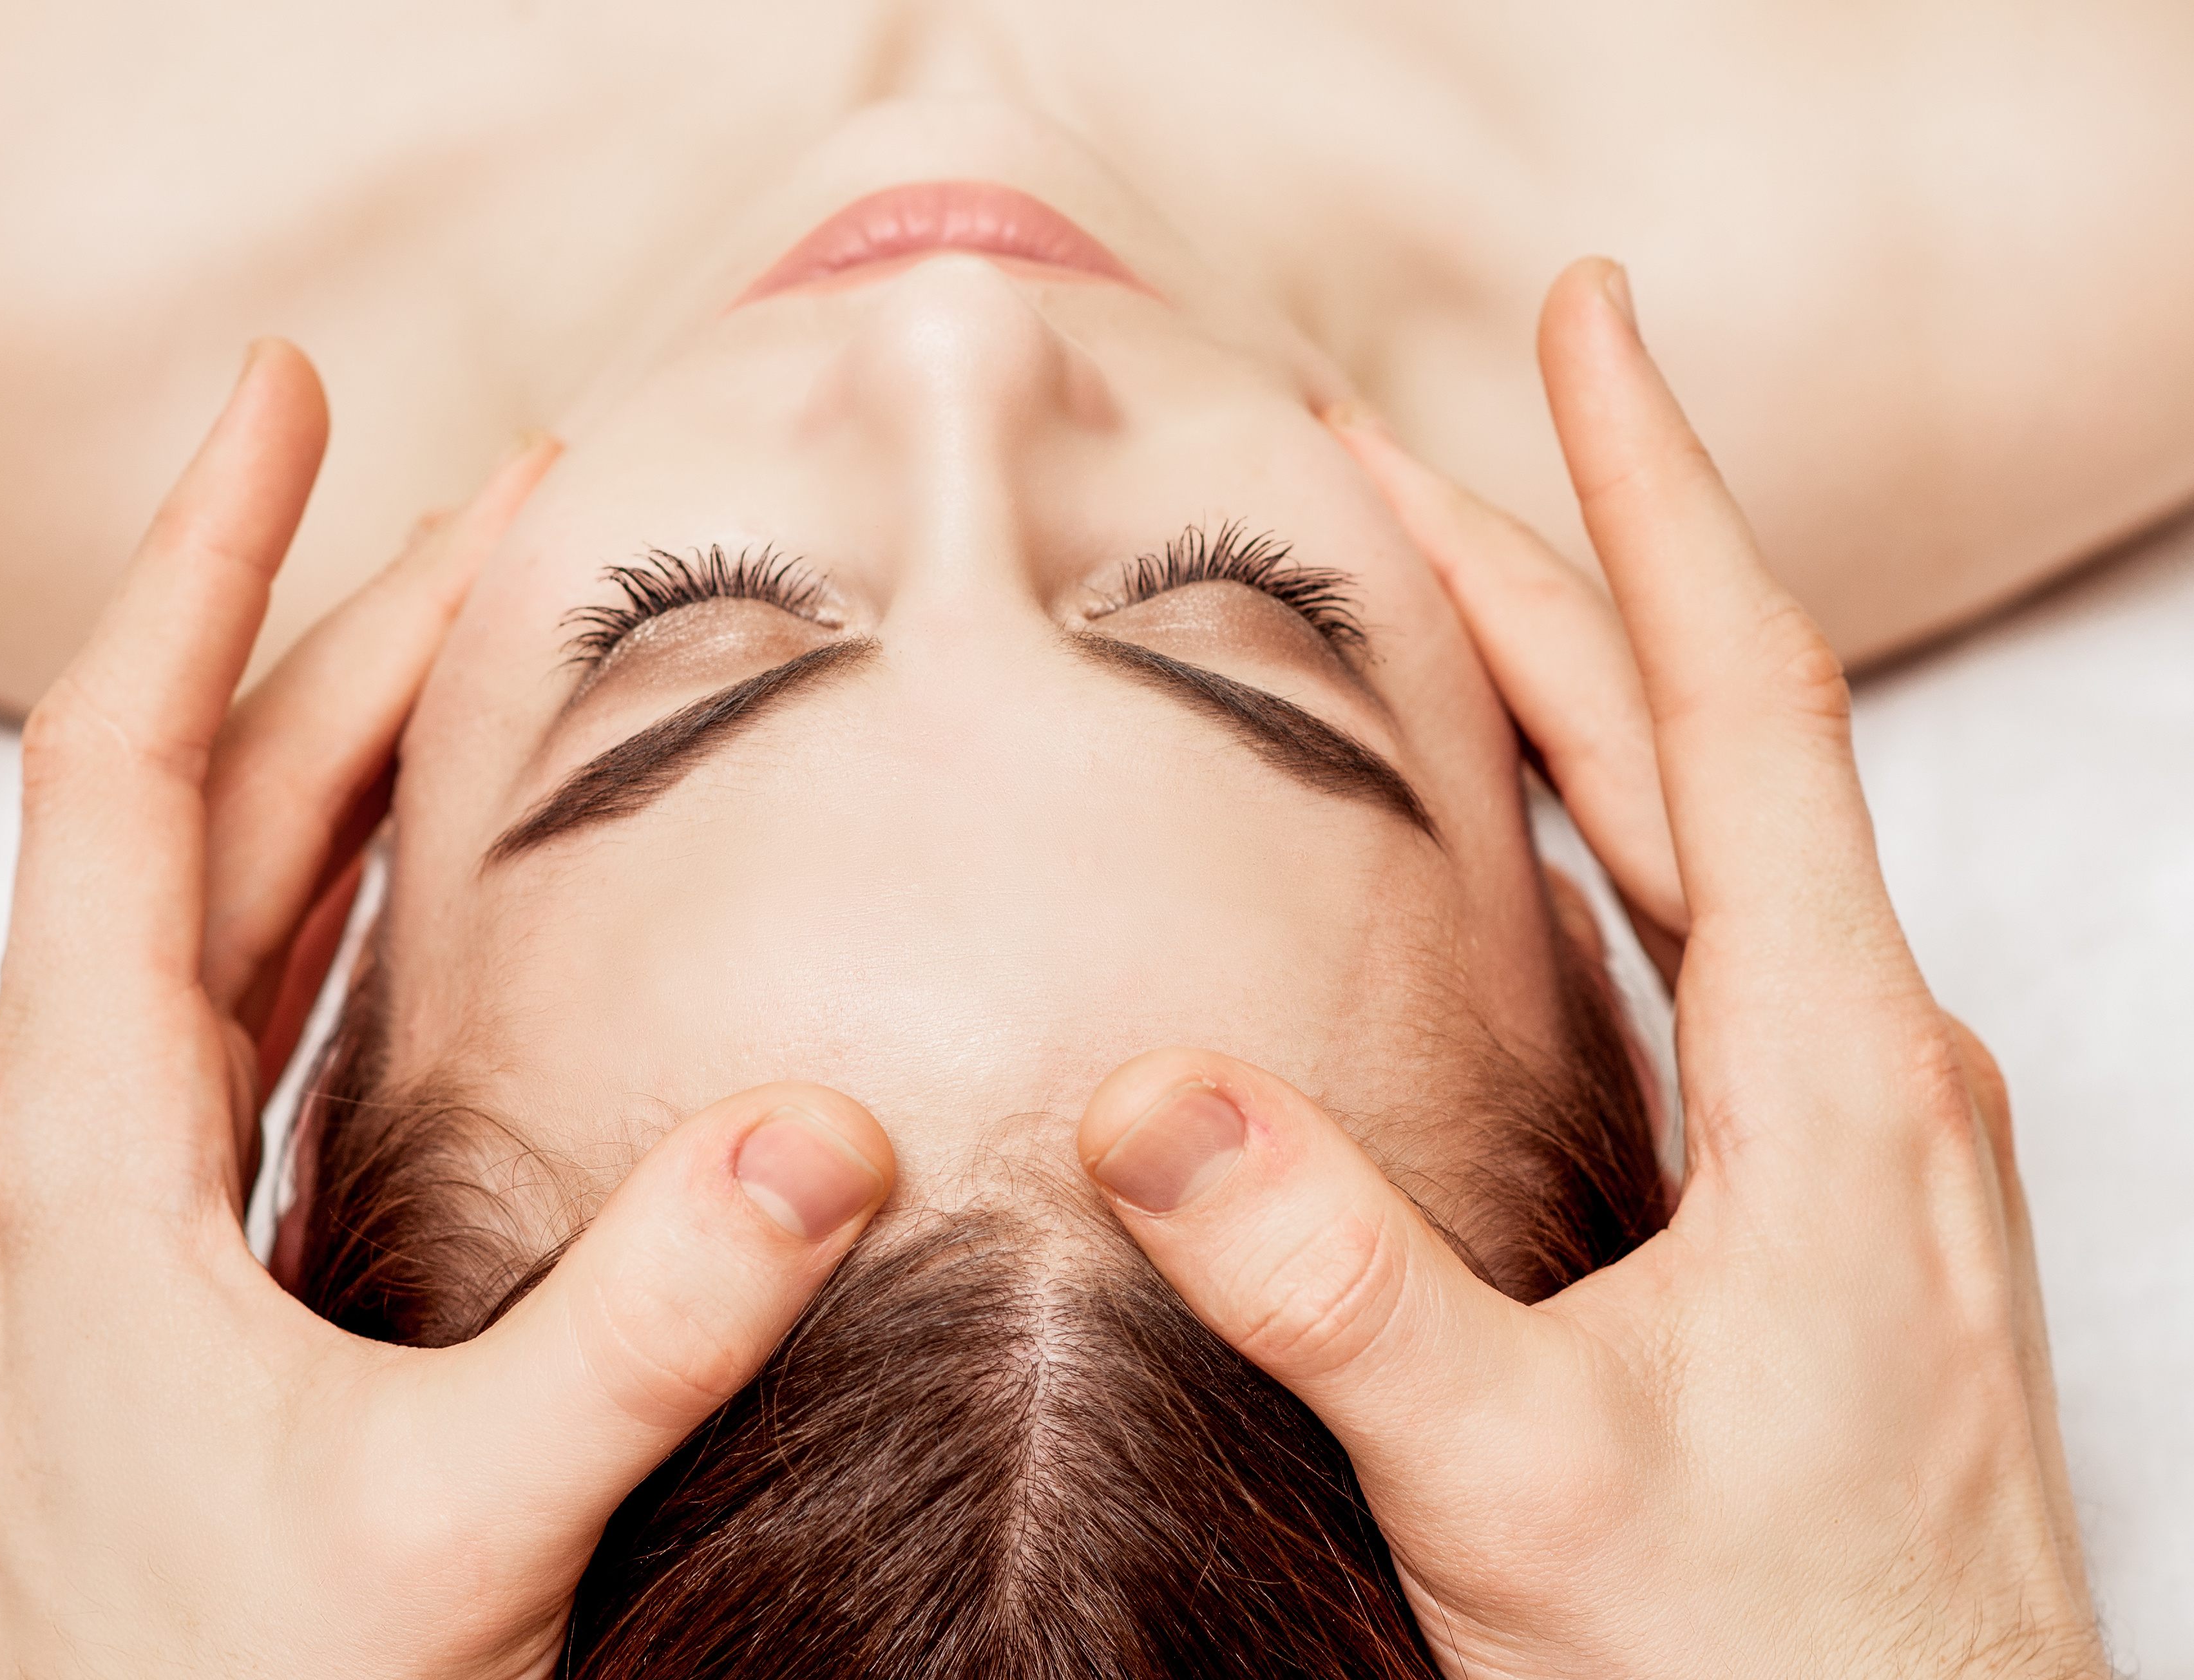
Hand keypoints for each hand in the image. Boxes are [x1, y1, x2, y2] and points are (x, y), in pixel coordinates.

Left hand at [0, 343, 894, 1678]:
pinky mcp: (202, 1263)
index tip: (288, 396)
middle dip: (345, 626)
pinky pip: (270, 1008)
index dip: (208, 561)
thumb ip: (640, 1328)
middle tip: (507, 498)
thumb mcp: (449, 1530)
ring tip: (487, 634)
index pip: (122, 765)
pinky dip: (360, 894)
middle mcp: (90, 1135)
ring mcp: (137, 1197)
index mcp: (85, 1139)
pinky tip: (448, 876)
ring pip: (242, 900)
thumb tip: (831, 1128)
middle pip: (211, 803)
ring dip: (352, 745)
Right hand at [1075, 262, 2099, 1677]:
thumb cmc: (1771, 1672)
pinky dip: (1602, 836)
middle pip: (1702, 741)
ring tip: (1444, 594)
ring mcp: (1856, 1128)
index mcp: (1835, 1075)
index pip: (1738, 699)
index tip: (1581, 322)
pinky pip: (1706, 945)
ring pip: (1705, 836)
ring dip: (1578, 690)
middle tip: (1402, 441)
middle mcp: (1869, 1066)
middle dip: (1557, 565)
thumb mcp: (1520, 1489)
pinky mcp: (1818, 1195)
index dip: (1650, 492)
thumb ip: (1339, 1287)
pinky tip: (1525, 846)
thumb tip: (1146, 1097)